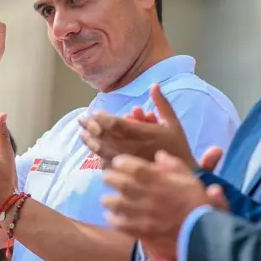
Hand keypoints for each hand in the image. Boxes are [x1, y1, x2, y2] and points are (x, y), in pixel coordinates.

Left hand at [79, 84, 198, 167]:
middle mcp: (132, 147)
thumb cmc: (177, 147)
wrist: (178, 176)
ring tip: (82, 134)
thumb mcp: (173, 123)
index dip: (102, 118)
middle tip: (82, 120)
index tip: (95, 113)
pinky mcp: (125, 173)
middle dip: (90, 126)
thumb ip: (162, 104)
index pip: (115, 124)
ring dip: (89, 141)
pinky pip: (106, 164)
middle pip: (103, 136)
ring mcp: (126, 162)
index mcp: (143, 134)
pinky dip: (98, 156)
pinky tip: (93, 151)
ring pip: (101, 151)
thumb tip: (154, 84)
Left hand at [102, 150, 209, 260]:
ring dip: (109, 200)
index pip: (136, 168)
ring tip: (106, 199)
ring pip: (118, 205)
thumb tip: (159, 155)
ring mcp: (143, 215)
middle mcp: (148, 196)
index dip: (123, 163)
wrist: (203, 234)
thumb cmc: (199, 204)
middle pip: (122, 184)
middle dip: (111, 179)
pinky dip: (113, 219)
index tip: (117, 162)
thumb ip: (175, 166)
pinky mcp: (142, 231)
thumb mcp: (192, 179)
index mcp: (160, 181)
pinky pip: (122, 225)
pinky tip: (110, 216)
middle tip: (106, 177)